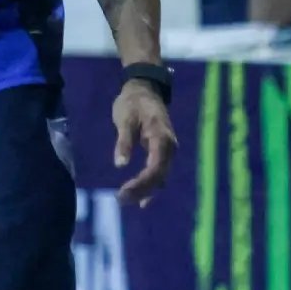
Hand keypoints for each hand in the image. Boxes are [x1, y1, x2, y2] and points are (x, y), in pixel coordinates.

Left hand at [113, 80, 176, 206]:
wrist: (144, 89)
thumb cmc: (133, 103)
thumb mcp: (124, 118)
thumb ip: (124, 141)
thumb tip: (120, 164)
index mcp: (162, 139)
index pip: (155, 168)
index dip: (141, 184)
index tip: (123, 192)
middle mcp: (169, 148)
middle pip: (159, 176)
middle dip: (142, 191)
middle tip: (120, 200)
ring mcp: (167, 150)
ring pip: (160, 177)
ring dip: (145, 191)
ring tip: (125, 200)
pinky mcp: (162, 152)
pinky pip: (159, 173)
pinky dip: (150, 186)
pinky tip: (141, 200)